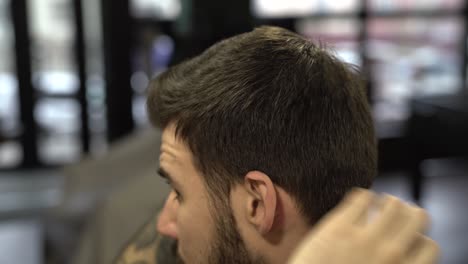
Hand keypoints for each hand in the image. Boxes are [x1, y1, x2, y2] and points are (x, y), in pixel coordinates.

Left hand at [288, 189, 439, 263]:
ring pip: (393, 203)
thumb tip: (399, 251)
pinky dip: (364, 197)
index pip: (429, 246)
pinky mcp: (339, 227)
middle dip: (410, 212)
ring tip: (379, 204)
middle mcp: (391, 256)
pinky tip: (358, 202)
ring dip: (389, 201)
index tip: (406, 238)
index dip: (419, 240)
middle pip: (418, 217)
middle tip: (398, 213)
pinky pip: (362, 197)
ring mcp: (365, 239)